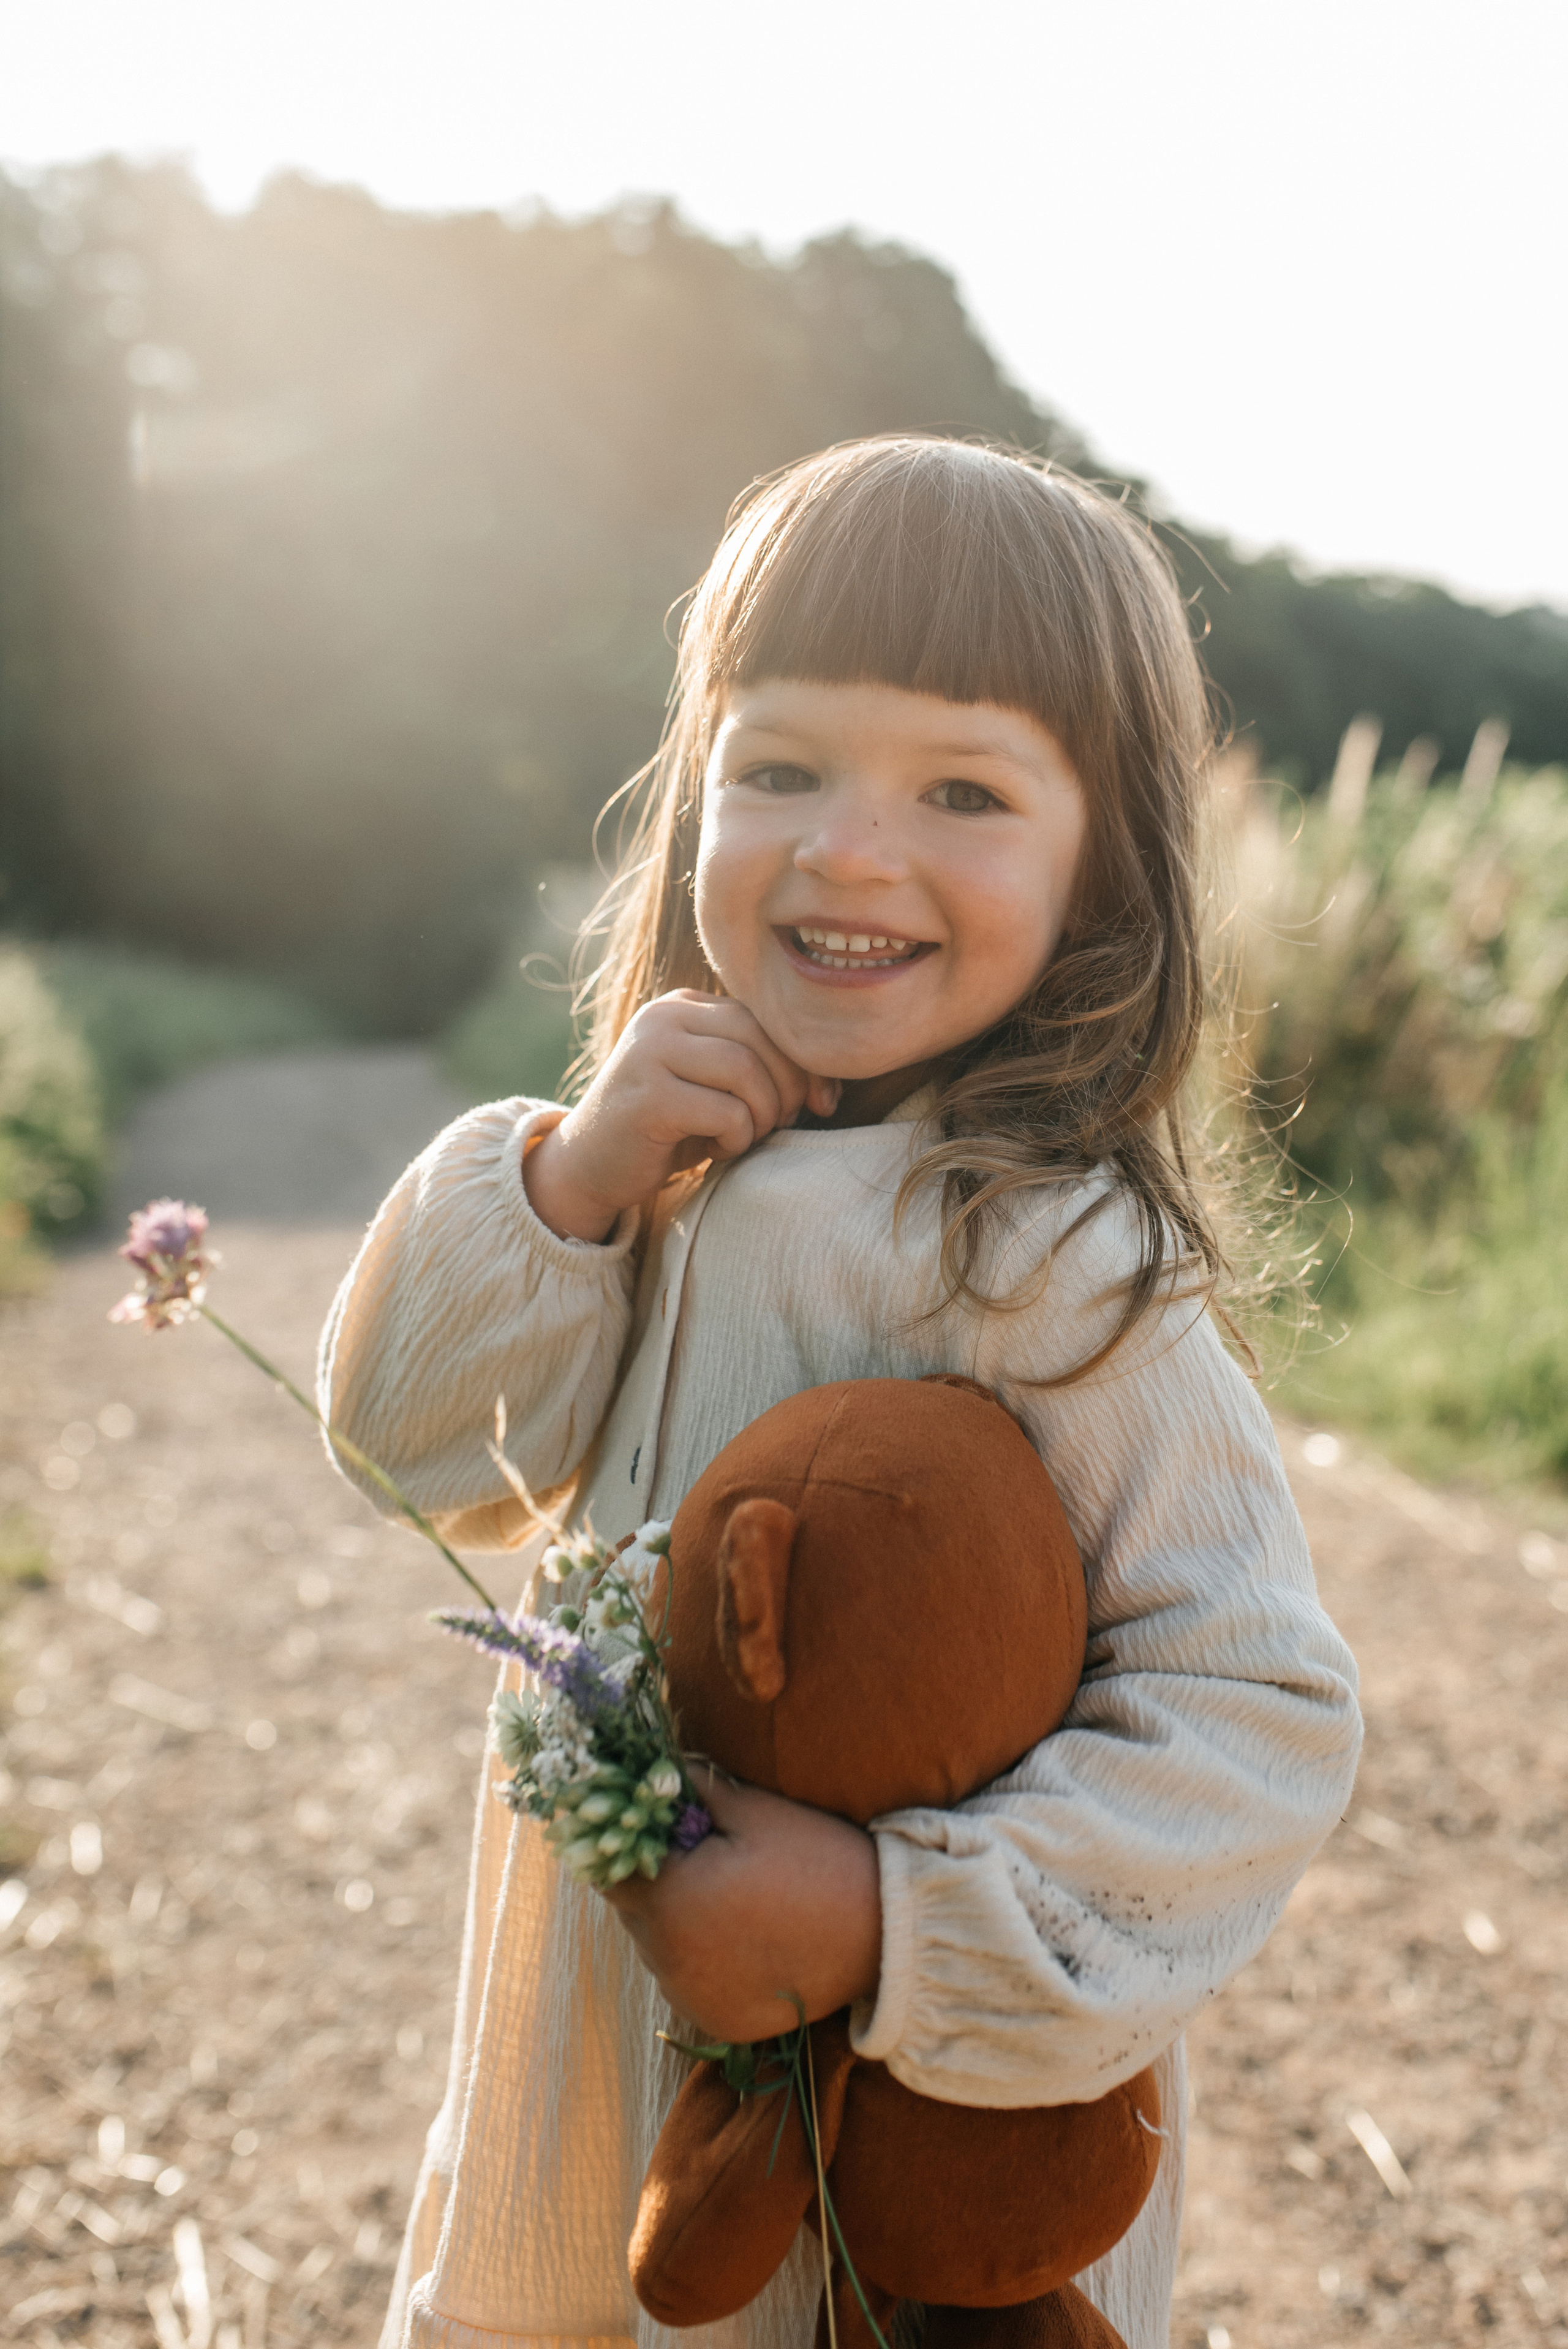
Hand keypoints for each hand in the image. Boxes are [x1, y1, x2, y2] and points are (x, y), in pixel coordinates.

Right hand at [524, 991, 840, 1241]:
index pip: (764, 1017)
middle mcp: (663, 1018)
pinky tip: (715, 1150)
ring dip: (762, 1115)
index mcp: (682, 1006)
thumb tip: (830, 1088)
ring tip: (745, 1137)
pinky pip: (725, 1112)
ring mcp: (649, 1052)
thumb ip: (760, 1069)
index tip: (820, 1102)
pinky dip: (736, 1138)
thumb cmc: (666, 1131)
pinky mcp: (647, 1096)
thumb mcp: (714, 1088)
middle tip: (780, 1125)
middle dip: (788, 1088)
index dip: (803, 1061)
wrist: (589, 1167)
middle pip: (759, 1037)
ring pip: (746, 1070)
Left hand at [604, 1771, 881, 2043]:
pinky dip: (697, 1957)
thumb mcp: (754, 1810)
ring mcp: (689, 1997)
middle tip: (696, 1855)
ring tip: (725, 1895)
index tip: (651, 1826)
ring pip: (654, 1946)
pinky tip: (737, 1934)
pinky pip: (683, 1981)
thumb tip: (654, 1767)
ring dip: (672, 1919)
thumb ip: (693, 1787)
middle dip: (651, 1879)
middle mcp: (668, 1957)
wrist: (883, 1938)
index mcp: (671, 1898)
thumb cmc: (817, 1862)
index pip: (611, 1867)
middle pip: (631, 1909)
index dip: (626, 1842)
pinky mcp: (714, 2023)